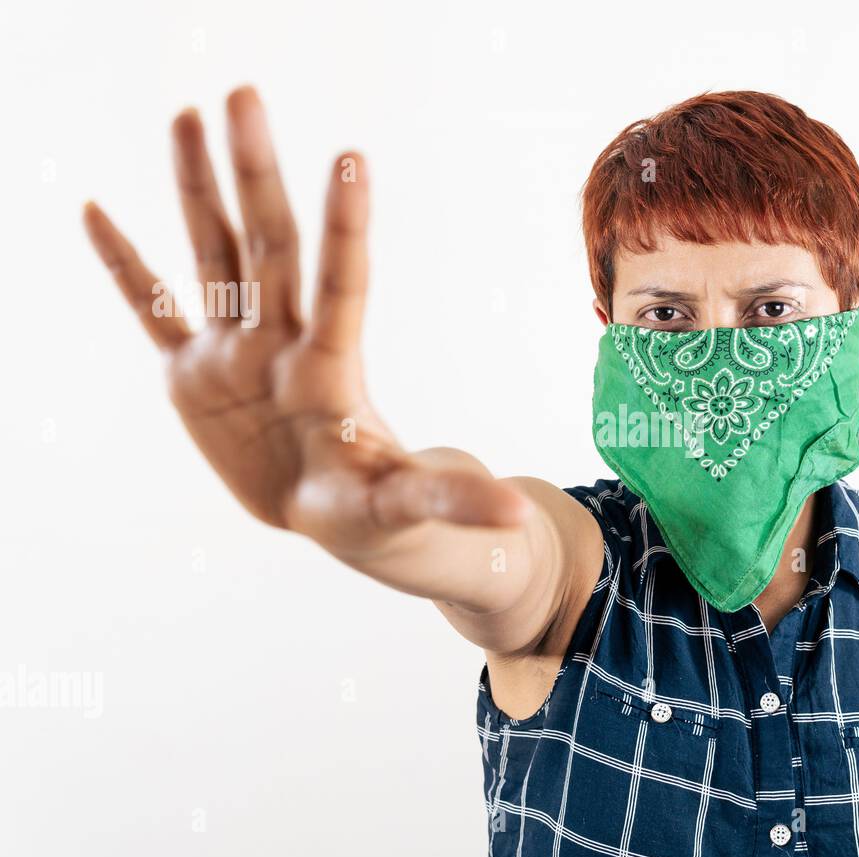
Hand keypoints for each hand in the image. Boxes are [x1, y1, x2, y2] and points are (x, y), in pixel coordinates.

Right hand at [83, 87, 532, 591]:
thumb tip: (516, 516)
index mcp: (332, 367)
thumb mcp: (405, 506)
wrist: (329, 513)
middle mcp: (282, 342)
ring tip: (187, 114)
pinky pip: (153, 310)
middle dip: (255, 174)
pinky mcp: (193, 375)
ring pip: (212, 255)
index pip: (340, 283)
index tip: (351, 158)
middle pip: (268, 245)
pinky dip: (124, 266)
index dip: (345, 226)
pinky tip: (97, 211)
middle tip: (243, 94)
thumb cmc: (373, 507)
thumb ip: (450, 499)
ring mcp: (235, 352)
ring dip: (197, 188)